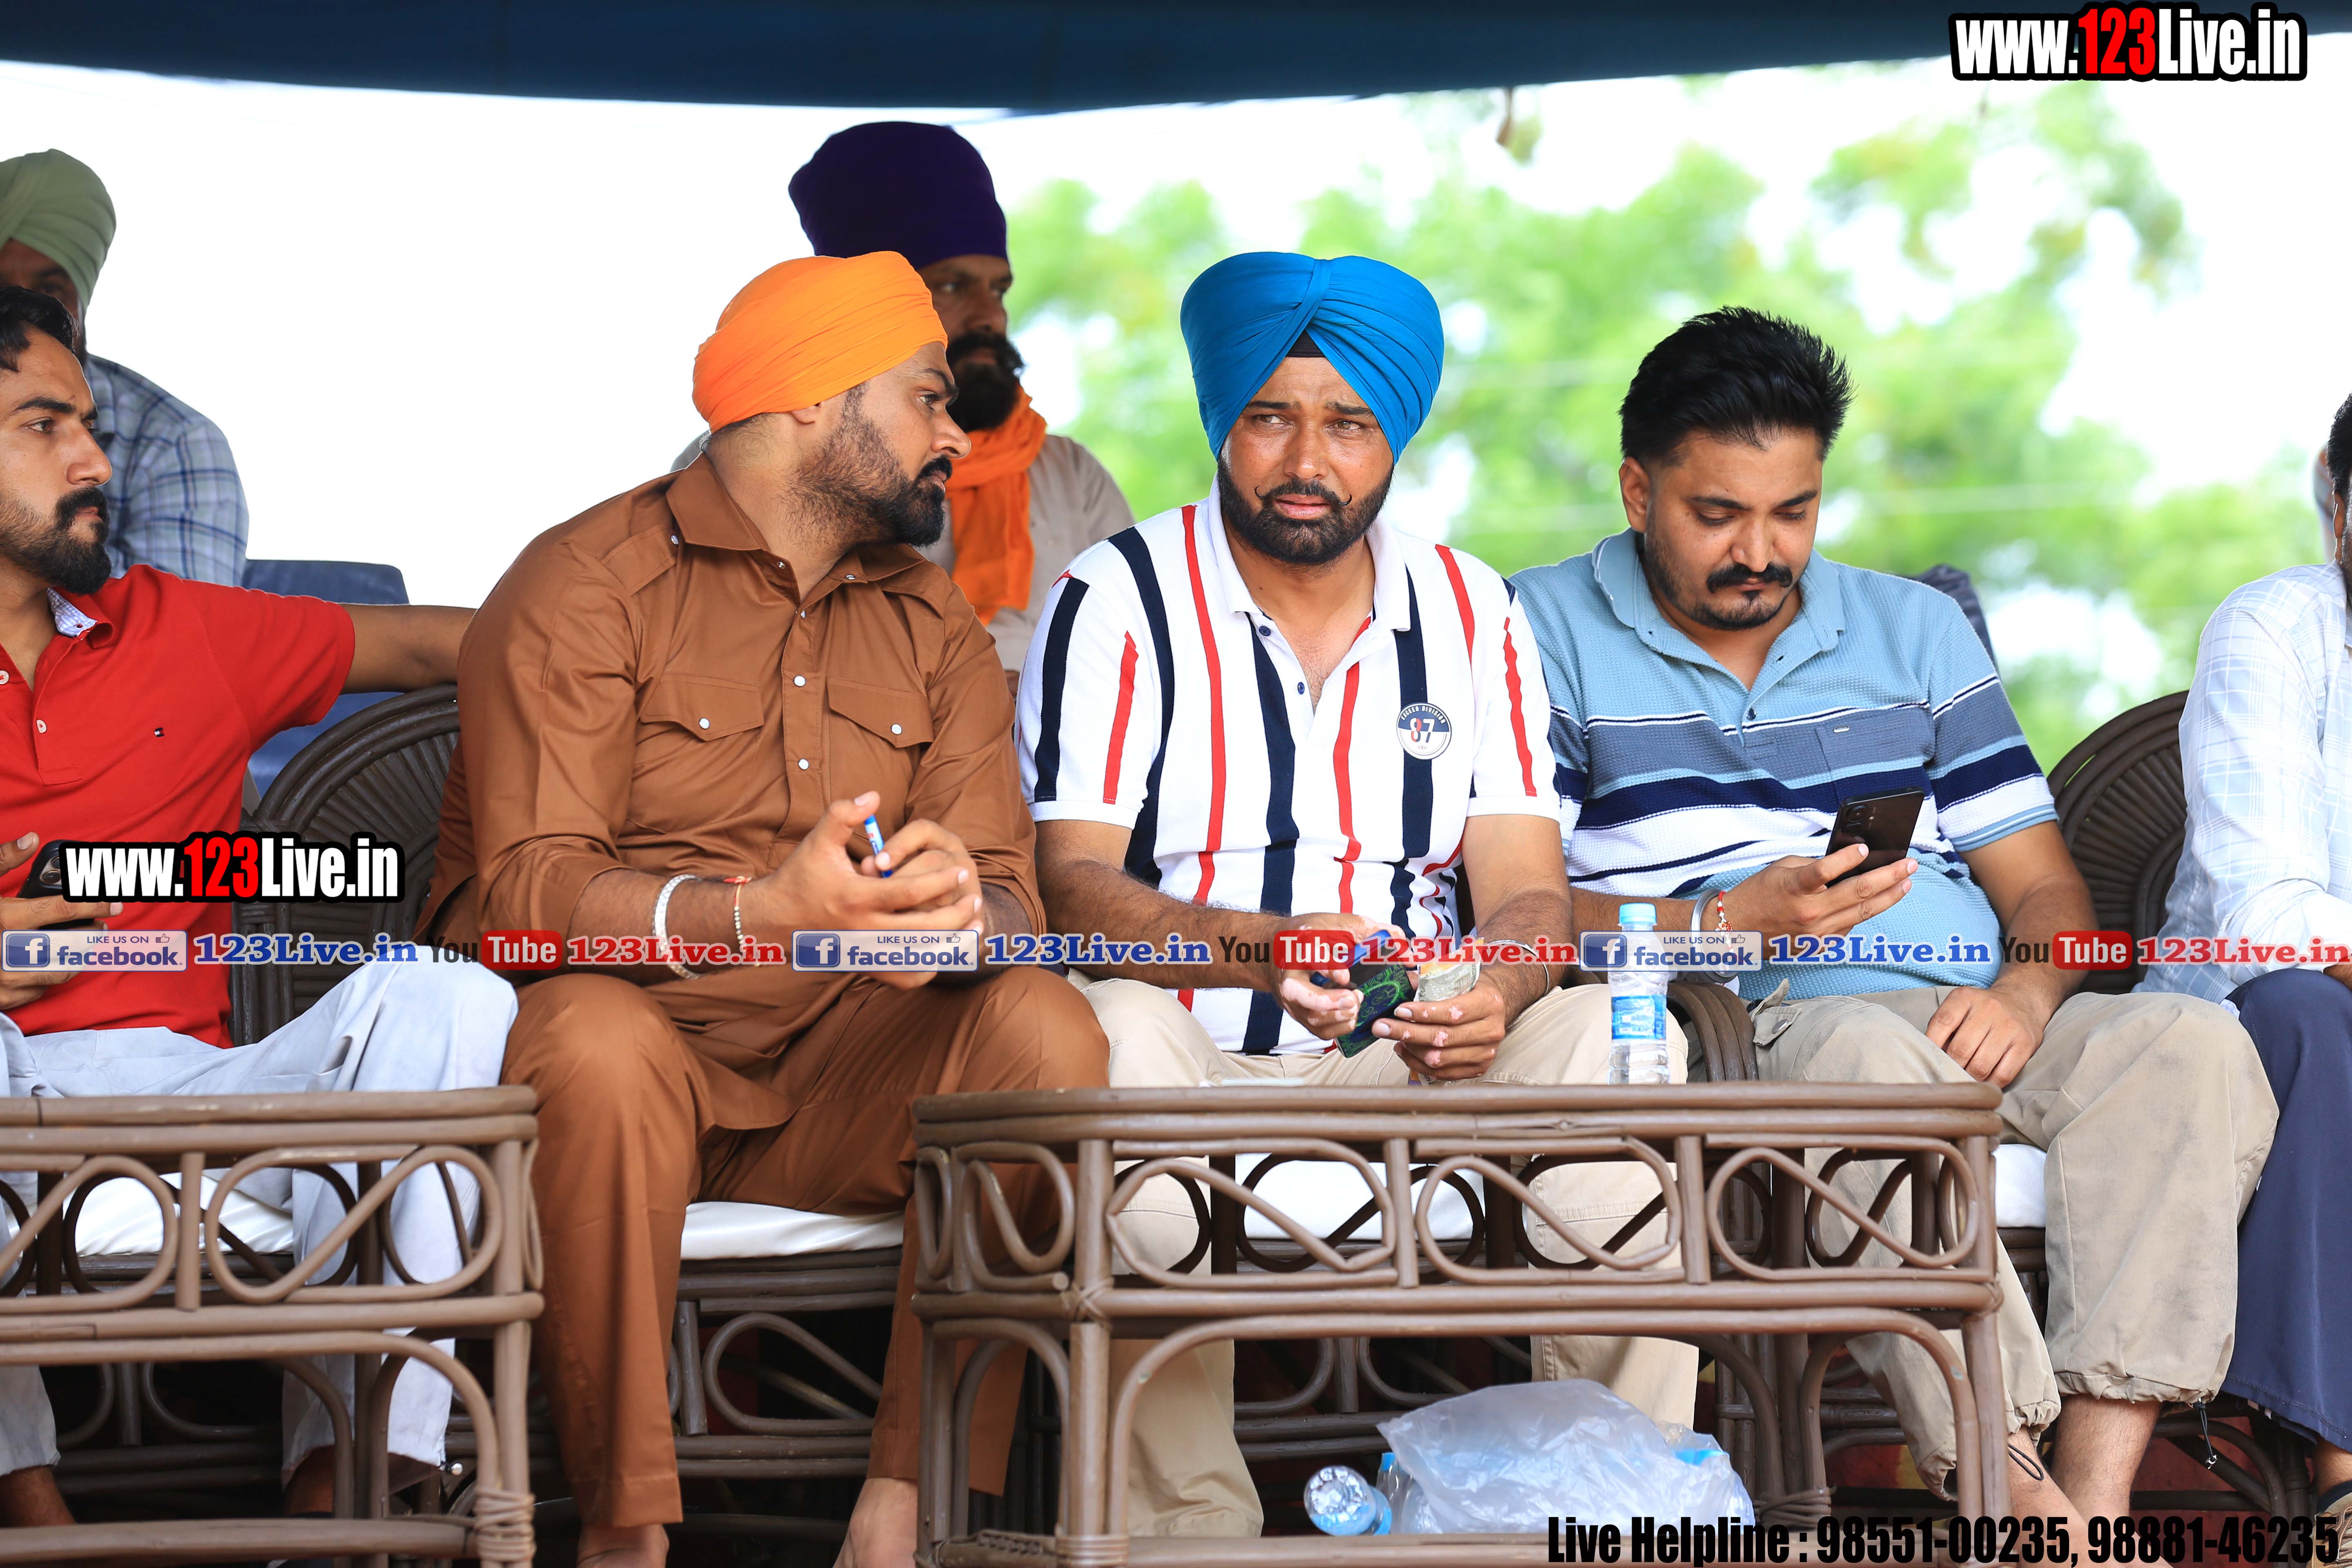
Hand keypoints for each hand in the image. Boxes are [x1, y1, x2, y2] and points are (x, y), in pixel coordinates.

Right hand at [0, 832, 118, 1010]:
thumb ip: (1, 860)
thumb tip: (31, 838)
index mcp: (4, 918)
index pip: (64, 909)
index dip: (95, 905)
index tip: (115, 904)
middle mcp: (7, 950)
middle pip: (69, 944)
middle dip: (90, 935)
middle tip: (99, 928)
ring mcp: (5, 979)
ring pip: (59, 972)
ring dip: (76, 959)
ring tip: (82, 946)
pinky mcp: (2, 999)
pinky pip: (38, 990)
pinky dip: (47, 978)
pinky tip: (48, 966)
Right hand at [746, 794, 982, 991]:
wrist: (777, 919)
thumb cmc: (801, 876)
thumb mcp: (817, 840)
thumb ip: (844, 814)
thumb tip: (874, 796)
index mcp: (856, 897)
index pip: (909, 893)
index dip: (939, 882)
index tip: (960, 870)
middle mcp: (863, 930)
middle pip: (922, 930)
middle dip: (955, 915)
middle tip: (974, 898)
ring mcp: (866, 952)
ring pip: (918, 957)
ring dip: (950, 944)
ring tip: (973, 925)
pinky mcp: (866, 965)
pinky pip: (904, 977)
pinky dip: (928, 968)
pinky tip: (944, 951)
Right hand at [1262, 912, 1393, 1040]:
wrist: (1273, 949)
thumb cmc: (1308, 936)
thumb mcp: (1337, 923)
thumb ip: (1370, 931)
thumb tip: (1404, 947)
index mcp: (1301, 944)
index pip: (1310, 955)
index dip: (1328, 967)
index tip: (1345, 976)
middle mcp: (1290, 973)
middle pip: (1298, 993)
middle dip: (1328, 1001)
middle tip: (1353, 999)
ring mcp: (1292, 997)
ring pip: (1310, 1016)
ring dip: (1337, 1017)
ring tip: (1356, 1006)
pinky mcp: (1298, 1012)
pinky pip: (1316, 1029)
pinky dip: (1337, 1029)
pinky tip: (1351, 1018)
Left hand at [1376, 975, 1508, 1080]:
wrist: (1497, 1006)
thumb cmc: (1473, 989)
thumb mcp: (1458, 976)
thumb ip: (1429, 980)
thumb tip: (1398, 984)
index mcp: (1488, 1003)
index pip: (1452, 1013)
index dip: (1424, 1013)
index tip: (1399, 1010)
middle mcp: (1490, 1030)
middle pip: (1443, 1038)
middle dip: (1408, 1033)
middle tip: (1381, 1027)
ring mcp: (1486, 1053)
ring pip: (1440, 1058)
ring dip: (1411, 1049)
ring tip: (1394, 1037)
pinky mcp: (1478, 1068)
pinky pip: (1442, 1072)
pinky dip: (1418, 1063)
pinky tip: (1405, 1050)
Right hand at [1722, 845, 1913, 941]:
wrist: (1738, 930)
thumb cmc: (1758, 894)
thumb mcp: (1781, 868)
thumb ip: (1813, 865)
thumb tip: (1846, 862)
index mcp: (1795, 888)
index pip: (1826, 870)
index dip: (1848, 858)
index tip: (1865, 848)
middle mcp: (1809, 912)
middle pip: (1859, 892)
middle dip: (1889, 877)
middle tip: (1909, 865)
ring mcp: (1817, 932)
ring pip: (1863, 912)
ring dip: (1889, 896)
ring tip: (1906, 883)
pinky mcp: (1820, 945)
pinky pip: (1849, 926)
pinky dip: (1865, 912)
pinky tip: (1878, 901)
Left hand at [1923, 985, 2047, 1085]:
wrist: (2023, 1001)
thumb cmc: (1982, 1011)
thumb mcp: (1960, 1007)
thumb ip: (1944, 1027)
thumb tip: (1932, 1058)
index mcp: (1966, 997)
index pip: (1942, 1022)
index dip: (1932, 1045)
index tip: (1929, 1059)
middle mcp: (1989, 1009)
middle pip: (1961, 1049)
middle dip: (1951, 1067)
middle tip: (1948, 1074)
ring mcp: (2009, 1027)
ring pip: (1981, 1066)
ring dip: (1969, 1078)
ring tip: (1964, 1079)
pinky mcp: (2026, 1044)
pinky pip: (2003, 1075)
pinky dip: (1989, 1084)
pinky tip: (1983, 1082)